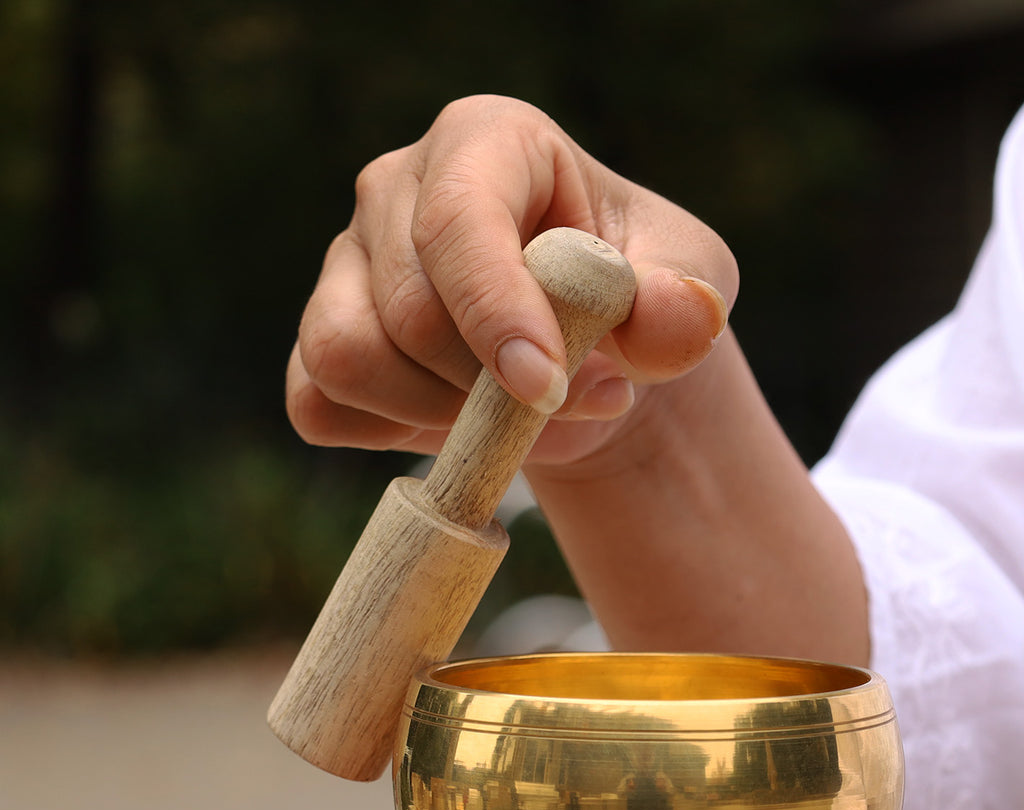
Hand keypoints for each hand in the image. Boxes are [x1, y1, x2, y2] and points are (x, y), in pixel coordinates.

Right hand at [287, 95, 736, 462]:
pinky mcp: (322, 340)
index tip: (547, 387)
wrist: (593, 356)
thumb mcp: (687, 284)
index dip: (496, 310)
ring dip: (442, 417)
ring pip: (348, 356)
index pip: (460, 217)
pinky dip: (390, 436)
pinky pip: (319, 404)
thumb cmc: (633, 296)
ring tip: (525, 420)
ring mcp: (346, 265)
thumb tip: (676, 312)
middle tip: (582, 400)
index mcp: (485, 142)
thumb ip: (683, 299)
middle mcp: (395, 189)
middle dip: (495, 386)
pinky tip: (460, 429)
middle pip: (409, 308)